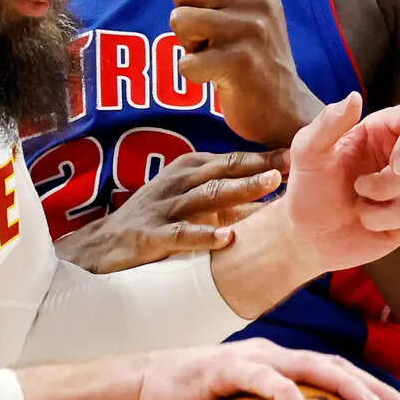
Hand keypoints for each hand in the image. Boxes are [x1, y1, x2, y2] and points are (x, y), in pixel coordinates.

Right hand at [56, 150, 289, 273]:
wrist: (100, 246)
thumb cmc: (154, 221)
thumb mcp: (191, 203)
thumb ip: (227, 199)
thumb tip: (272, 197)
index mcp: (188, 170)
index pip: (232, 160)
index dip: (265, 156)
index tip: (299, 153)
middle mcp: (177, 183)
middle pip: (223, 171)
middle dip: (258, 166)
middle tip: (291, 163)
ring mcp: (162, 208)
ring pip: (206, 196)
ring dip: (239, 190)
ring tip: (269, 187)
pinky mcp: (149, 236)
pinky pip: (179, 234)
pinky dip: (203, 236)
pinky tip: (227, 239)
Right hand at [130, 337, 399, 399]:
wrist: (141, 390)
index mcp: (282, 374)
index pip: (338, 381)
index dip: (374, 398)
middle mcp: (276, 360)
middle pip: (338, 369)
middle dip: (377, 390)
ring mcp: (253, 360)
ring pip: (311, 366)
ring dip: (346, 385)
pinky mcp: (226, 366)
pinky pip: (261, 378)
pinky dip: (285, 393)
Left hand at [164, 0, 323, 146]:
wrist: (282, 106)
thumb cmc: (248, 55)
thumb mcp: (228, 10)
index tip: (216, 21)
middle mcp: (257, 0)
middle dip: (186, 22)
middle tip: (214, 43)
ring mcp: (250, 31)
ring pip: (179, 21)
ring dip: (189, 46)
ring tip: (216, 57)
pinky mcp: (240, 64)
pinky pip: (185, 63)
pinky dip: (194, 75)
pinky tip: (219, 79)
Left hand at [279, 93, 399, 273]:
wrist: (308, 235)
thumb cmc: (309, 188)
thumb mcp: (306, 153)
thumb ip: (327, 124)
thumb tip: (355, 97)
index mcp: (383, 130)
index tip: (395, 164)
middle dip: (387, 186)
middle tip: (357, 190)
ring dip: (383, 216)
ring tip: (360, 213)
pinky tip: (383, 230)